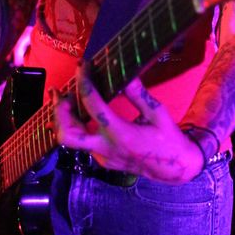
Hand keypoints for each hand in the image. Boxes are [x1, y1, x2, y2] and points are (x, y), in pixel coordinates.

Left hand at [53, 64, 204, 183]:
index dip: (85, 83)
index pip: (93, 105)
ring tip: (64, 99)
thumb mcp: (157, 112)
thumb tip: (126, 73)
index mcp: (121, 133)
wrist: (174, 168)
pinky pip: (82, 144)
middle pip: (68, 134)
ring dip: (64, 119)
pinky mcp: (103, 160)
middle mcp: (107, 148)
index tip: (83, 66)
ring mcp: (102, 156)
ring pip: (71, 140)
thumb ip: (138, 94)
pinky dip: (77, 127)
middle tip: (61, 92)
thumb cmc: (168, 138)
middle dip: (60, 112)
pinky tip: (80, 113)